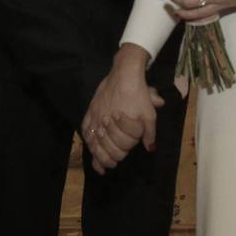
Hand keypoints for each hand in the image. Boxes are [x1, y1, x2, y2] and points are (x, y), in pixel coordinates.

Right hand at [82, 44, 164, 173]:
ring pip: (93, 141)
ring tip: (102, 162)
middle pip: (106, 147)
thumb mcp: (149, 113)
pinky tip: (90, 145)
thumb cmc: (139, 94)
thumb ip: (150, 133)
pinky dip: (88, 140)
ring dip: (98, 154)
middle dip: (110, 156)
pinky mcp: (91, 110)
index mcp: (123, 126)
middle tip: (114, 162)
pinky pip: (85, 129)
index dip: (124, 151)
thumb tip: (150, 149)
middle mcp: (107, 124)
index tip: (125, 154)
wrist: (124, 73)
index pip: (122, 147)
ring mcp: (96, 117)